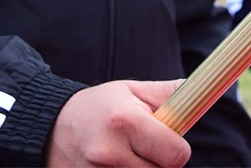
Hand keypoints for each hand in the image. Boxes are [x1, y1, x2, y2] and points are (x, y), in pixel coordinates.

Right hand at [46, 79, 191, 167]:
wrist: (49, 127)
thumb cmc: (99, 106)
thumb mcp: (133, 90)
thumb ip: (169, 94)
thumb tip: (201, 94)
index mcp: (126, 123)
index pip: (176, 155)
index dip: (177, 150)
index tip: (169, 142)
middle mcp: (109, 153)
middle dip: (159, 162)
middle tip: (144, 148)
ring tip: (127, 155)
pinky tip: (116, 166)